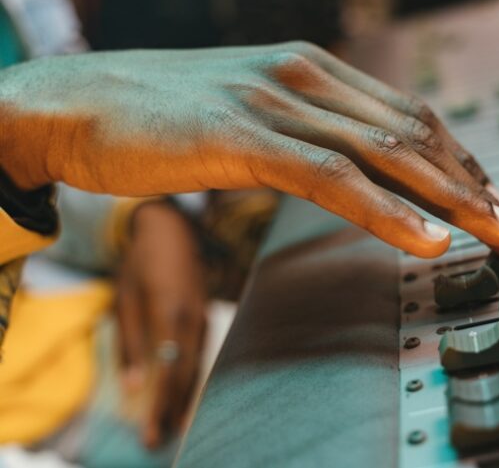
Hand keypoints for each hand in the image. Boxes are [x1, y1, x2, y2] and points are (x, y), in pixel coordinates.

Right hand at [0, 42, 498, 257]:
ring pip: (386, 153)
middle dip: (475, 184)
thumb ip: (308, 132)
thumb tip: (352, 171)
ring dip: (451, 199)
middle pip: (414, 134)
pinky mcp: (244, 135)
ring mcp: (277, 102)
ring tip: (498, 236)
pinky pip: (330, 177)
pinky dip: (384, 210)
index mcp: (313, 70)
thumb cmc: (168, 113)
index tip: (492, 200)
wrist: (84, 100)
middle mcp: (306, 77)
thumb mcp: (255, 114)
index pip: (410, 116)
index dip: (460, 161)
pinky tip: (424, 239)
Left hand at [115, 201, 206, 448]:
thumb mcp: (124, 298)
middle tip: (159, 440)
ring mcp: (203, 316)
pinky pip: (202, 353)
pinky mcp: (205, 314)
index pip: (167, 371)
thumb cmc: (141, 261)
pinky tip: (186, 392)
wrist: (173, 227)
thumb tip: (134, 385)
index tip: (150, 433)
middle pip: (187, 374)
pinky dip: (193, 377)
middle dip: (173, 410)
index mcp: (169, 313)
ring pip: (198, 366)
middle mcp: (192, 319)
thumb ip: (129, 343)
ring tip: (175, 425)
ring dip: (186, 397)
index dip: (159, 405)